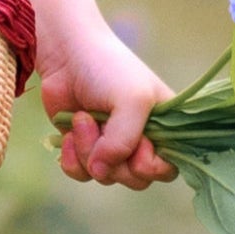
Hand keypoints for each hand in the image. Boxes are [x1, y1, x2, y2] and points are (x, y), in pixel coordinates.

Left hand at [45, 29, 174, 191]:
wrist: (66, 54)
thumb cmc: (108, 69)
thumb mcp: (132, 100)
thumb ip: (124, 141)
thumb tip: (101, 170)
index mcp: (164, 127)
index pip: (168, 169)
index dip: (152, 166)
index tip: (138, 144)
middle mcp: (140, 140)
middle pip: (135, 179)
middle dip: (115, 158)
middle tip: (103, 126)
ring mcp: (110, 146)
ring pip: (105, 176)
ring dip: (89, 151)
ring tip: (82, 118)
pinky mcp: (83, 147)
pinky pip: (81, 173)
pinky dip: (71, 159)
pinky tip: (68, 134)